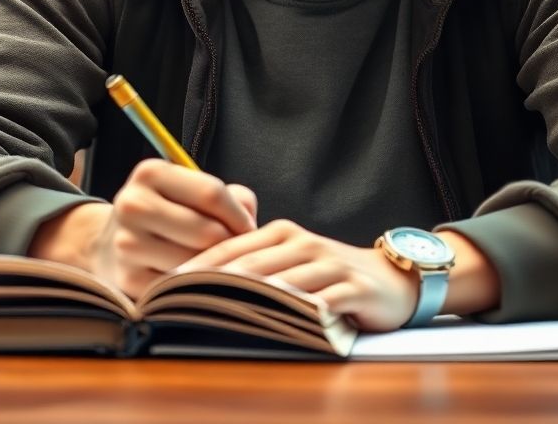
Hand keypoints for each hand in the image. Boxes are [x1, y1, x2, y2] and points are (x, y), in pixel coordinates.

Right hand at [29, 159, 256, 297]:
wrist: (107, 244)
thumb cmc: (166, 213)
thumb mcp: (189, 190)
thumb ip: (231, 197)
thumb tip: (250, 221)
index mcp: (150, 173)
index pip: (211, 193)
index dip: (239, 215)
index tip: (249, 229)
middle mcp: (133, 205)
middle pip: (207, 231)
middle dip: (230, 244)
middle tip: (236, 251)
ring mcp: (127, 244)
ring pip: (196, 262)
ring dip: (215, 267)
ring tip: (218, 264)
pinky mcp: (128, 279)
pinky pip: (180, 288)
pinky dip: (197, 288)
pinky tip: (199, 282)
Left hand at [177, 219, 419, 331]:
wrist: (391, 278)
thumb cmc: (330, 275)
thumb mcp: (291, 262)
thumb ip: (255, 268)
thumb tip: (202, 288)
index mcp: (281, 233)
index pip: (230, 247)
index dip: (197, 266)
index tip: (166, 286)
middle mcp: (301, 243)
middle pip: (250, 265)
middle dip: (213, 286)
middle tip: (181, 305)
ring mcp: (327, 263)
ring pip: (280, 282)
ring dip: (248, 301)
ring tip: (216, 317)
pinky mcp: (351, 288)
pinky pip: (320, 301)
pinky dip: (298, 314)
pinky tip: (278, 325)